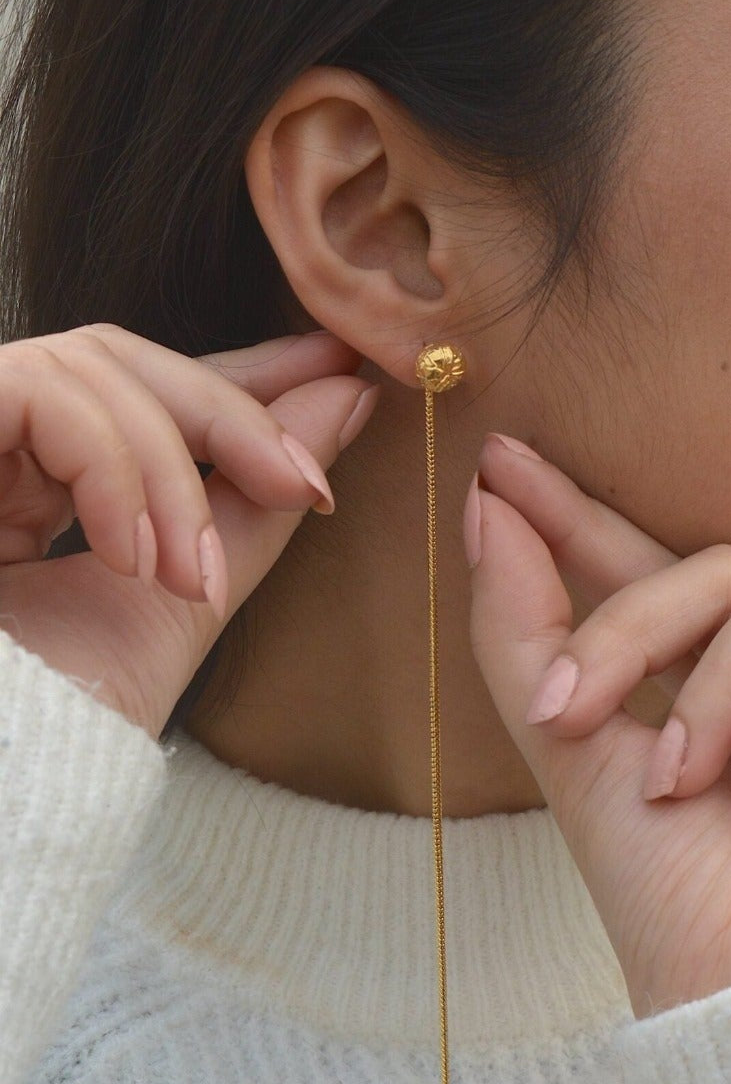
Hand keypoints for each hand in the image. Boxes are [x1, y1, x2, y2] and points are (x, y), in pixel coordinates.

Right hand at [0, 324, 378, 739]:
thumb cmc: (61, 724)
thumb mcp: (180, 599)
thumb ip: (254, 501)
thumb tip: (345, 400)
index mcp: (33, 487)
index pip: (144, 395)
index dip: (241, 373)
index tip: (343, 368)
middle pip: (119, 359)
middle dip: (231, 411)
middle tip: (304, 486)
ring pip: (88, 368)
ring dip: (170, 474)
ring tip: (188, 579)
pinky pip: (38, 394)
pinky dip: (109, 467)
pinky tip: (130, 556)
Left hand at [467, 434, 730, 1019]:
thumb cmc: (697, 925)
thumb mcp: (588, 767)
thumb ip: (532, 640)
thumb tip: (484, 510)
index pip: (676, 584)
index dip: (592, 526)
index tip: (503, 470)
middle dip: (637, 617)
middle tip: (573, 702)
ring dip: (727, 667)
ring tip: (691, 764)